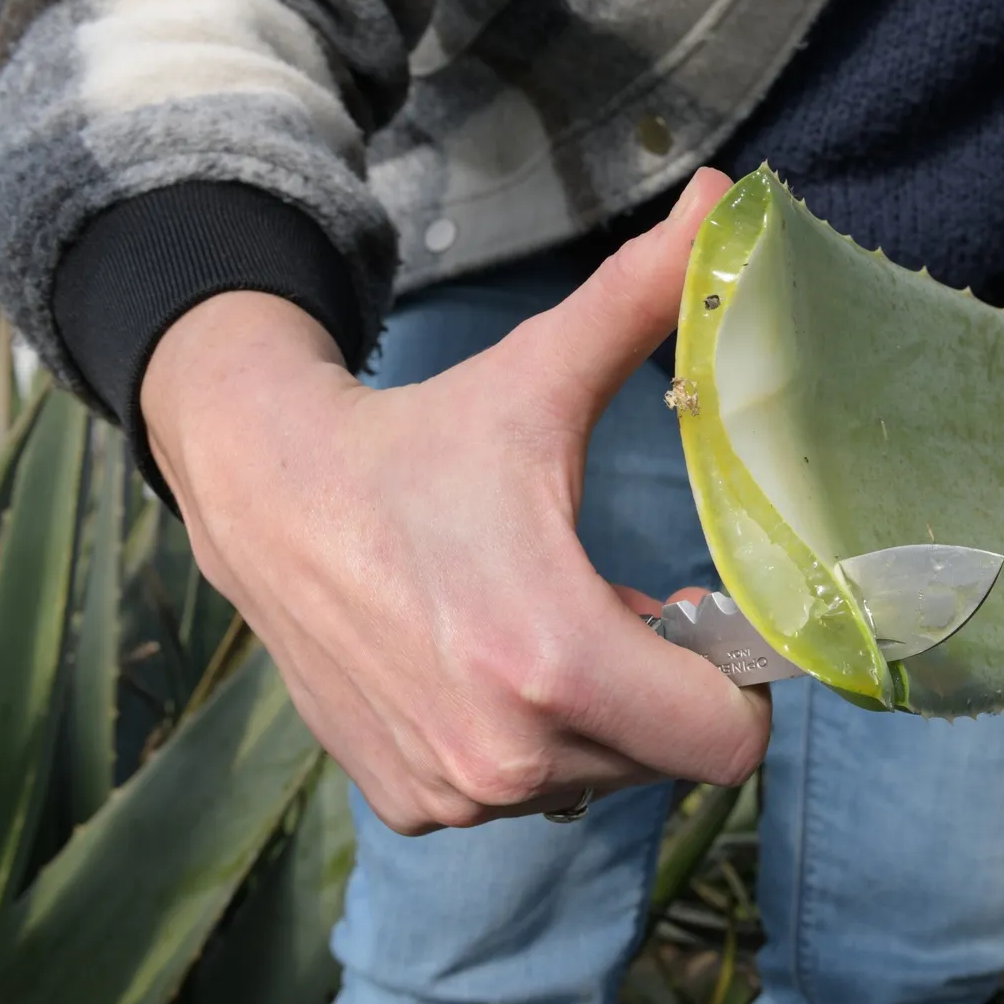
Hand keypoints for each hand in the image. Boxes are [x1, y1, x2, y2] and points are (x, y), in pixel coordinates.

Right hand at [142, 168, 767, 832]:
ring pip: (601, 777)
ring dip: (600, 715)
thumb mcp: (537, 377)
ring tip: (545, 629)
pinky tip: (486, 667)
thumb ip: (646, 300)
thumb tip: (727, 198)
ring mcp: (455, 792)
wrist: (263, 494)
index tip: (704, 615)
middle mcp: (505, 753)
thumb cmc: (417, 442)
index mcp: (553, 658)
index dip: (740, 681)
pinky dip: (531, 740)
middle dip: (668, 689)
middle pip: (670, 758)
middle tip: (625, 607)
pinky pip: (527, 792)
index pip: (730, 744)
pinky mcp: (414, 806)